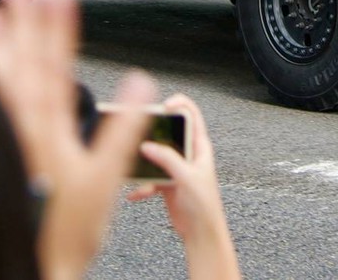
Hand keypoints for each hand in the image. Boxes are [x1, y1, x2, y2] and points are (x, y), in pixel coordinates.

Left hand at [0, 0, 158, 279]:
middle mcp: (22, 128)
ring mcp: (4, 138)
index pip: (55, 67)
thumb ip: (122, 131)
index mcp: (52, 130)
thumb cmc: (68, 231)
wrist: (34, 263)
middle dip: (23, 22)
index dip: (58, 29)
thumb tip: (139, 82)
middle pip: (22, 65)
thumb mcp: (105, 181)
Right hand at [127, 95, 241, 279]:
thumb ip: (168, 159)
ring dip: (143, 161)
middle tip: (139, 132)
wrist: (201, 233)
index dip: (178, 104)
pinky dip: (141, 185)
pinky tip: (135, 194)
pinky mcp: (165, 183)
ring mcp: (175, 168)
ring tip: (133, 165)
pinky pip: (149, 178)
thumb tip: (147, 146)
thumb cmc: (205, 205)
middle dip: (152, 132)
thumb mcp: (187, 177)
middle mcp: (187, 154)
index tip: (163, 106)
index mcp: (200, 146)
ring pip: (155, 154)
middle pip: (168, 132)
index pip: (191, 115)